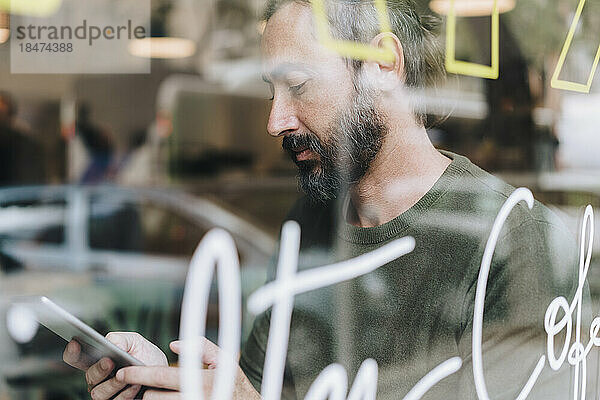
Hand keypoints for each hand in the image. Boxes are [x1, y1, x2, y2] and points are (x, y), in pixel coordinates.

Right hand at [63, 332, 167, 399]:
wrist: (163, 374)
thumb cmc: (146, 356)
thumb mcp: (136, 342)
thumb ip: (121, 339)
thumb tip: (110, 344)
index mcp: (98, 360)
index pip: (77, 358)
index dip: (72, 352)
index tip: (76, 344)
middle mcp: (98, 378)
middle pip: (88, 377)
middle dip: (98, 369)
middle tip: (110, 362)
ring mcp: (106, 392)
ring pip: (98, 393)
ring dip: (113, 384)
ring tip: (127, 375)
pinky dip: (125, 393)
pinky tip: (135, 385)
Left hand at [115, 337, 260, 398]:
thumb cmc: (235, 383)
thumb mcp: (224, 359)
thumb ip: (201, 347)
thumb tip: (175, 345)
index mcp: (200, 380)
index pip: (161, 376)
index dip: (138, 373)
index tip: (123, 371)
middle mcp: (194, 398)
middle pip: (152, 397)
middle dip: (146, 389)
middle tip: (147, 384)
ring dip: (153, 399)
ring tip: (156, 392)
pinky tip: (166, 398)